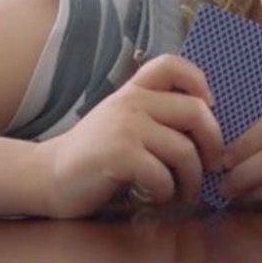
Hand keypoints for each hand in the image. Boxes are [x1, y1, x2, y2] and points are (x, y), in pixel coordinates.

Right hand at [33, 55, 222, 217]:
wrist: (48, 175)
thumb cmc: (96, 154)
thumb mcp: (124, 121)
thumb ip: (156, 115)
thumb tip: (208, 125)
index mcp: (134, 90)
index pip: (171, 65)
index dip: (198, 81)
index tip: (209, 107)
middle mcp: (132, 103)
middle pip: (195, 112)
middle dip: (213, 144)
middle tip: (212, 166)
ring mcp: (125, 127)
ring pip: (184, 151)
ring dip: (192, 180)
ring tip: (185, 193)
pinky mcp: (119, 155)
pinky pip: (163, 176)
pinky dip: (166, 193)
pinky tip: (156, 198)